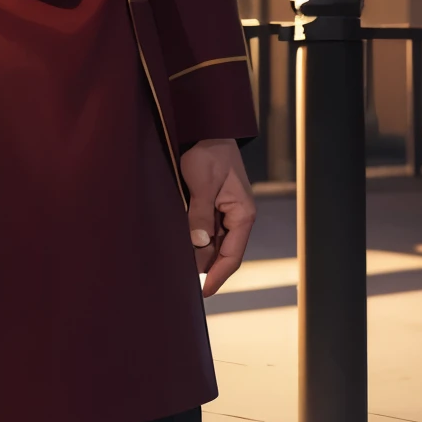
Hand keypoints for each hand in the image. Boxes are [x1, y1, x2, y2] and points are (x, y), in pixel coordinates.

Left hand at [178, 137, 255, 297]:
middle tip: (182, 284)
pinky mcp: (213, 207)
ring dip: (198, 256)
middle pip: (221, 253)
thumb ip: (199, 213)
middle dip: (204, 268)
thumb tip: (198, 243)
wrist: (207, 130)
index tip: (204, 292)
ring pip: (212, 244)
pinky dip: (195, 242)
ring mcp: (225, 213)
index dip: (218, 275)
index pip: (232, 255)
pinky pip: (206, 232)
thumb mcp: (203, 183)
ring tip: (179, 272)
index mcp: (242, 214)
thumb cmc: (209, 153)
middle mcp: (237, 218)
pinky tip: (181, 250)